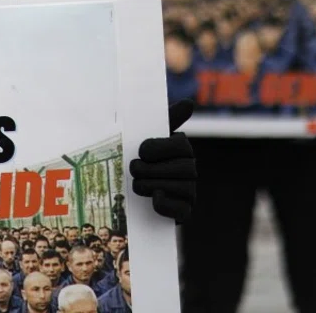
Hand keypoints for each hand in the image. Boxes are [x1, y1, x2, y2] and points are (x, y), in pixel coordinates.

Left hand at [129, 100, 197, 223]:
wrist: (123, 188)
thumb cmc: (136, 157)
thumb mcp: (145, 134)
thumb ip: (166, 118)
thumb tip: (189, 103)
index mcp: (183, 148)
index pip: (181, 146)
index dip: (158, 148)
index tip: (140, 151)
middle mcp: (191, 170)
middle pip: (182, 168)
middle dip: (151, 169)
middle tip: (133, 170)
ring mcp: (189, 192)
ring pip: (181, 188)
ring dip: (151, 186)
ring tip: (136, 185)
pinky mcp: (183, 212)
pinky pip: (182, 210)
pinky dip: (165, 204)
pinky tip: (154, 198)